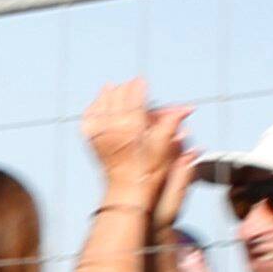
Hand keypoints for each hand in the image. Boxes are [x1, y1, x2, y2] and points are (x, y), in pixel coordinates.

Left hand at [82, 77, 186, 200]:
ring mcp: (100, 134)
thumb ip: (171, 124)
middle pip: (117, 97)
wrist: (127, 190)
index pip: (134, 97)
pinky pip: (88, 118)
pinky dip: (93, 109)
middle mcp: (114, 129)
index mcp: (133, 128)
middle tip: (132, 86)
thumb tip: (184, 109)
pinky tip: (98, 105)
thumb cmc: (148, 171)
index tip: (141, 81)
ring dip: (108, 95)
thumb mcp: (165, 147)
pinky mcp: (91, 141)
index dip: (138, 87)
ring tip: (112, 88)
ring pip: (101, 104)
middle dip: (125, 89)